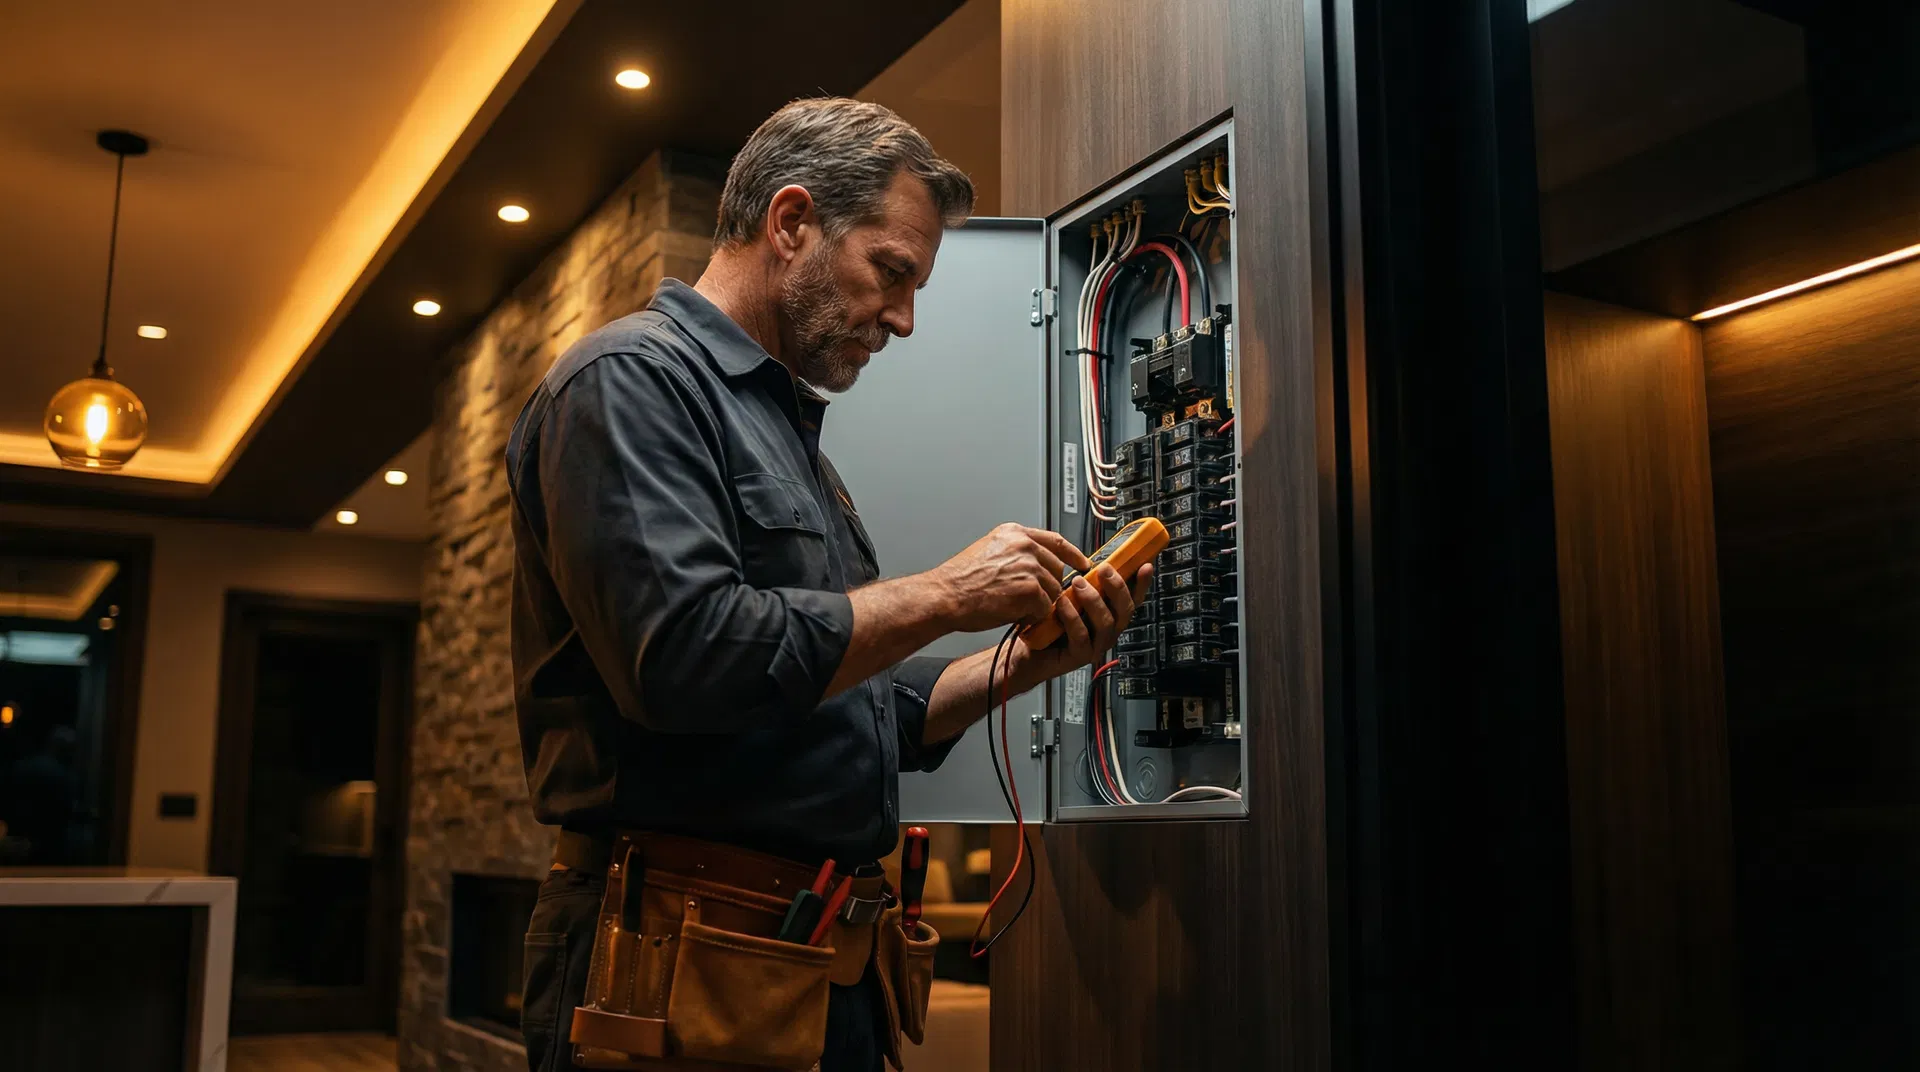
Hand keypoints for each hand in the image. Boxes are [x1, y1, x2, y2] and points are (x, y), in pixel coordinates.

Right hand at [929, 523, 1091, 632]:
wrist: (944, 596)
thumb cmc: (960, 581)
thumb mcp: (988, 551)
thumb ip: (1014, 552)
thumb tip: (1037, 563)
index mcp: (1013, 533)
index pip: (1054, 540)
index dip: (1072, 554)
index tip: (1083, 563)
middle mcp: (1023, 545)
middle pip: (1056, 569)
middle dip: (1048, 587)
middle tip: (1031, 600)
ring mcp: (1028, 566)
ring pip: (1052, 591)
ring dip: (1038, 604)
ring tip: (1015, 607)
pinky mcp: (1030, 589)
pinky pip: (1045, 608)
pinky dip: (1033, 616)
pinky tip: (1015, 614)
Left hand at [1008, 562, 1153, 688]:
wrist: (1026, 652)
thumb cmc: (1048, 623)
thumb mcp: (1068, 596)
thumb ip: (1084, 583)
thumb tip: (1091, 560)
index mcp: (1109, 615)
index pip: (1133, 599)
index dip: (1142, 584)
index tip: (1145, 565)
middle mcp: (1107, 631)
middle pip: (1126, 610)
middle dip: (1117, 587)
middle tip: (1104, 570)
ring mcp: (1096, 645)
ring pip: (1106, 622)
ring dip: (1093, 600)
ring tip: (1077, 582)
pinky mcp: (1079, 656)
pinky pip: (1082, 635)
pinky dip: (1073, 617)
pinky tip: (1063, 603)